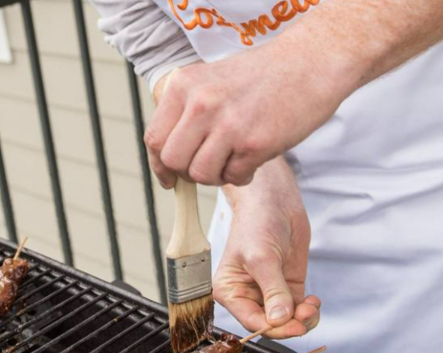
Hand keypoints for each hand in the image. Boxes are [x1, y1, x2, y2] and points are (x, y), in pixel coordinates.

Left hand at [146, 42, 346, 187]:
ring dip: (215, 176)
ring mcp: (227, 124)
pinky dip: (241, 175)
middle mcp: (201, 104)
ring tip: (232, 160)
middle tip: (206, 166)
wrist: (310, 62)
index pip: (154, 138)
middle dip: (187, 172)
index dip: (159, 164)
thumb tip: (165, 157)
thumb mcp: (209, 80)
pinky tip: (252, 157)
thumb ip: (185, 112)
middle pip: (173, 161)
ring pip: (200, 174)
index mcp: (183, 86)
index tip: (169, 177)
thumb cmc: (260, 75)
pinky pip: (233, 177)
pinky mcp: (254, 143)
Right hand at [213, 158, 319, 337]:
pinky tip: (313, 301)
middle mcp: (247, 296)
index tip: (293, 326)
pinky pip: (298, 311)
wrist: (275, 203)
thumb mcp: (262, 258)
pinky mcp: (288, 288)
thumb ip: (273, 290)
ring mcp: (269, 293)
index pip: (251, 321)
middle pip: (270, 325)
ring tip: (311, 306)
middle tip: (306, 316)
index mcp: (230, 291)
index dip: (273, 328)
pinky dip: (308, 312)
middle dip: (290, 324)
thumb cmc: (257, 224)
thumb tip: (280, 319)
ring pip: (287, 322)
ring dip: (302, 320)